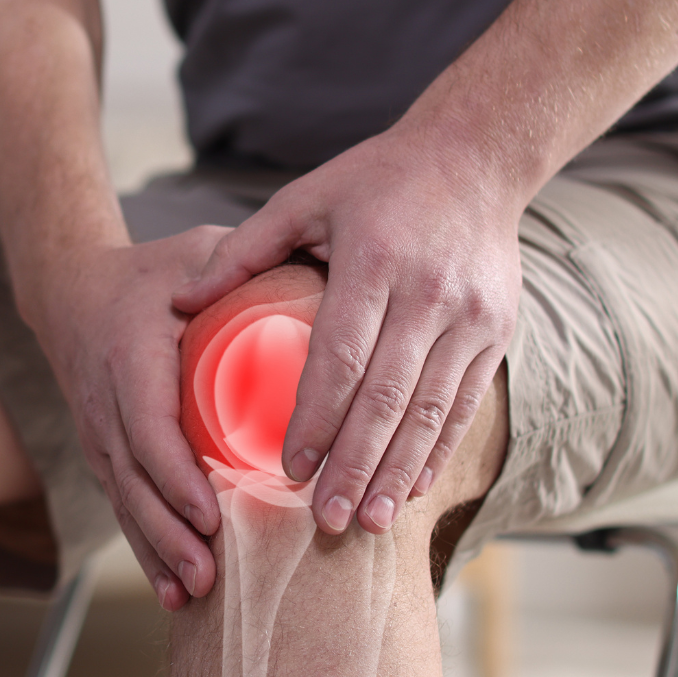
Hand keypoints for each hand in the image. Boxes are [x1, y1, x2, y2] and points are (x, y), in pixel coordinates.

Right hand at [28, 225, 232, 609]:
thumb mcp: (194, 252)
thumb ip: (244, 263)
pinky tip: (175, 593)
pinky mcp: (106, 455)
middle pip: (134, 481)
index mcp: (130, 358)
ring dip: (158, 553)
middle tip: (210, 574)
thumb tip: (315, 268)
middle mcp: (106, 403)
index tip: (208, 512)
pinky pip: (124, 506)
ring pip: (126, 503)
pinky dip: (148, 550)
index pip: (148, 427)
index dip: (175, 476)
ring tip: (195, 594)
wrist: (73, 291)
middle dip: (170, 533)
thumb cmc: (150, 273)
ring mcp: (101, 435)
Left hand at [173, 126, 522, 535]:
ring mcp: (470, 316)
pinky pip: (466, 403)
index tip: (291, 469)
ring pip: (432, 411)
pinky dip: (439, 450)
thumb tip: (179, 299)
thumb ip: (244, 249)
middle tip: (328, 520)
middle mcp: (428, 292)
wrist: (477, 155)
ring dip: (399, 472)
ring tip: (370, 521)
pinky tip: (413, 487)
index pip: (341, 355)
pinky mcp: (498, 330)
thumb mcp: (305, 197)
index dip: (317, 418)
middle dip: (356, 465)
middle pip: (388, 397)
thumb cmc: (377, 178)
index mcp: (373, 259)